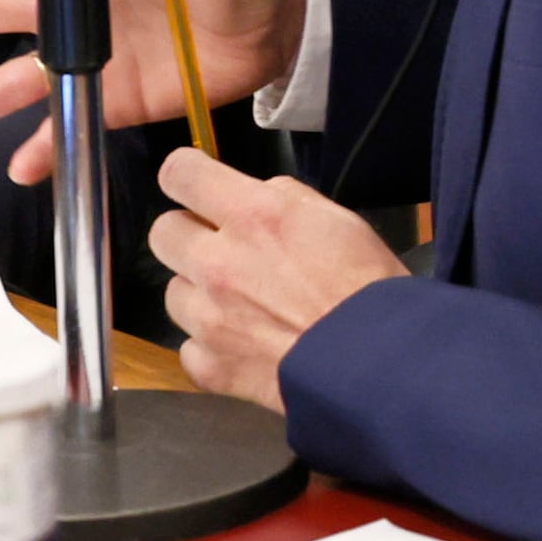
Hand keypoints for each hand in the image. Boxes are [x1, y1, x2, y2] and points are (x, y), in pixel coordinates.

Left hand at [147, 149, 401, 413]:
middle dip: (189, 235)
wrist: (379, 365)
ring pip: (173, 292)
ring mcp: (208, 319)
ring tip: (241, 306)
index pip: (180, 174)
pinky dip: (211, 346)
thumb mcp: (336, 219)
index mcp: (252, 216)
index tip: (196, 184)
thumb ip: (284, 199)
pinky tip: (245, 346)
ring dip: (200, 294)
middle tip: (223, 250)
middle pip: (163, 232)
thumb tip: (256, 198)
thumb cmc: (368, 286)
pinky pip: (189, 347)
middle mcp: (217, 262)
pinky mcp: (211, 367)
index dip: (186, 174)